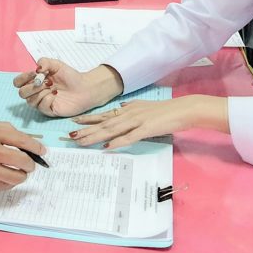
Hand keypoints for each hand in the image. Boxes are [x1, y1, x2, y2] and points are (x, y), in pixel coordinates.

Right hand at [0, 121, 45, 190]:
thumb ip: (2, 131)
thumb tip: (24, 141)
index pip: (23, 141)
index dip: (36, 147)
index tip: (42, 151)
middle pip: (23, 161)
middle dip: (31, 163)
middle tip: (30, 164)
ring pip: (16, 177)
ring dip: (22, 175)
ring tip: (20, 173)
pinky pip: (4, 186)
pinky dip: (9, 183)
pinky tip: (7, 178)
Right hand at [13, 59, 122, 117]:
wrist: (84, 88)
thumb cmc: (71, 76)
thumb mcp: (57, 64)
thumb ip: (44, 62)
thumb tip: (36, 69)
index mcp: (35, 81)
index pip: (18, 82)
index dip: (22, 78)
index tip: (35, 73)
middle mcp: (36, 92)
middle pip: (22, 93)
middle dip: (32, 87)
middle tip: (46, 82)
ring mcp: (42, 102)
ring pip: (30, 101)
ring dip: (40, 93)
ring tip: (53, 87)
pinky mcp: (49, 110)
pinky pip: (41, 107)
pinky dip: (47, 100)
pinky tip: (56, 95)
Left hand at [69, 95, 226, 150]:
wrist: (182, 109)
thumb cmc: (164, 110)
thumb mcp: (143, 106)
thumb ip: (131, 108)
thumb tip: (120, 107)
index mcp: (127, 110)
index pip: (104, 115)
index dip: (89, 119)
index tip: (75, 122)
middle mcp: (128, 114)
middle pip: (103, 123)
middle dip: (86, 130)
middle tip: (70, 135)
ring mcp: (136, 121)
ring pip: (111, 130)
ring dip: (95, 136)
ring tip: (81, 141)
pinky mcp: (146, 129)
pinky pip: (129, 137)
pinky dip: (117, 142)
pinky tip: (107, 147)